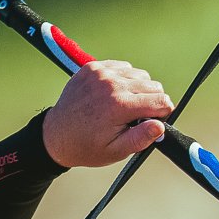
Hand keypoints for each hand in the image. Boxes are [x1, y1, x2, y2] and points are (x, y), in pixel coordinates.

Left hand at [42, 61, 173, 168]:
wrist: (55, 136)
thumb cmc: (86, 147)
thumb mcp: (114, 151)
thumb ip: (140, 139)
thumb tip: (160, 125)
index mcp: (119, 105)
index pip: (160, 101)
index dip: (162, 114)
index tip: (152, 122)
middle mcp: (112, 84)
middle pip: (153, 86)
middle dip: (151, 102)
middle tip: (135, 118)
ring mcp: (101, 72)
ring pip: (140, 75)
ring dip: (138, 90)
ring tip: (122, 107)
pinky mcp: (93, 66)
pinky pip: (123, 67)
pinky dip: (123, 80)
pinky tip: (112, 96)